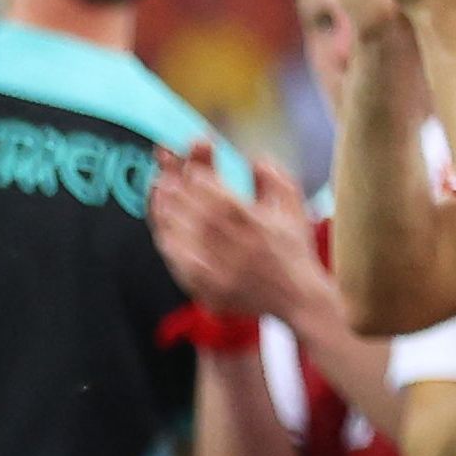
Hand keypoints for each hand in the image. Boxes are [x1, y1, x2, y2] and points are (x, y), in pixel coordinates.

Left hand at [148, 142, 316, 319]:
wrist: (295, 299)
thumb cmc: (292, 250)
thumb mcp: (294, 210)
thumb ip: (275, 180)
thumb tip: (254, 157)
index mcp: (261, 231)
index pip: (227, 203)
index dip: (204, 183)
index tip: (191, 167)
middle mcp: (240, 254)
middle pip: (200, 218)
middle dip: (180, 193)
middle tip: (166, 175)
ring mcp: (220, 274)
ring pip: (185, 240)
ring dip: (168, 213)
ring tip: (159, 191)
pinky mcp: (206, 289)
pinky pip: (178, 263)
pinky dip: (167, 239)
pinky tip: (162, 224)